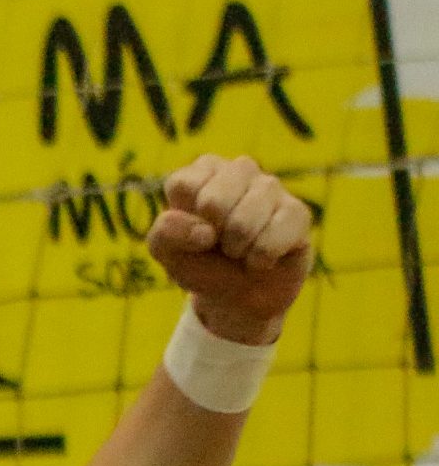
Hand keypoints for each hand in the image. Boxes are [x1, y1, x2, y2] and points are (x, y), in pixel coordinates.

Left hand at [145, 155, 314, 345]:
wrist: (239, 295)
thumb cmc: (200, 262)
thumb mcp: (168, 251)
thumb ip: (166, 233)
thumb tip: (204, 231)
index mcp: (201, 172)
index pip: (182, 186)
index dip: (183, 224)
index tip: (193, 235)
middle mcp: (238, 170)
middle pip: (214, 201)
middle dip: (212, 237)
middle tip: (219, 244)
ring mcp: (271, 187)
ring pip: (245, 220)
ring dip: (237, 249)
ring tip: (239, 251)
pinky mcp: (297, 211)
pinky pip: (275, 235)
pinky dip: (261, 257)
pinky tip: (262, 257)